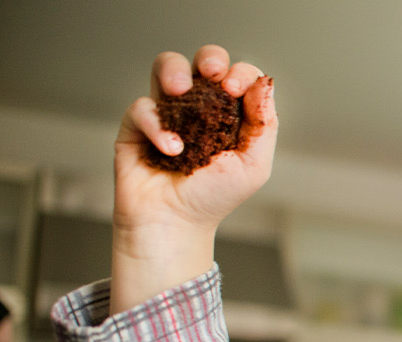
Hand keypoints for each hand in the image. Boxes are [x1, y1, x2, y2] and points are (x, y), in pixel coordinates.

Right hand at [111, 44, 277, 312]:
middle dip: (210, 57)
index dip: (240, 74)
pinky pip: (143, 107)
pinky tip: (171, 150)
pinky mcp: (137, 125)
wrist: (174, 223)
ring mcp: (168, 113)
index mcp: (230, 114)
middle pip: (204, 62)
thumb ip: (264, 125)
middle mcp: (199, 108)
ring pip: (167, 67)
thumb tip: (265, 83)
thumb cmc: (214, 198)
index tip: (235, 89)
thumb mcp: (254, 165)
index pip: (238, 77)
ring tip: (181, 92)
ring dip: (175, 70)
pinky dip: (156, 125)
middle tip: (212, 73)